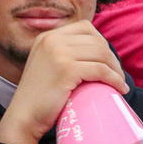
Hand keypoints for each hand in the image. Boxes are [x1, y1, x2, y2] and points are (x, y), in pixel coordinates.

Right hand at [0, 20, 127, 143]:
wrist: (23, 116)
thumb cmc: (39, 97)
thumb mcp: (46, 65)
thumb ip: (63, 53)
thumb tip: (97, 53)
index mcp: (46, 37)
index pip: (84, 28)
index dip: (101, 43)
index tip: (106, 61)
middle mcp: (51, 40)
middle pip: (96, 41)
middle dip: (112, 58)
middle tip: (117, 76)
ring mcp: (58, 53)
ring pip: (101, 54)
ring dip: (116, 69)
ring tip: (119, 83)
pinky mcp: (66, 69)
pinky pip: (100, 69)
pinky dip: (114, 79)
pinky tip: (118, 88)